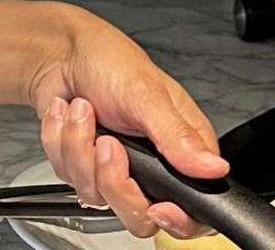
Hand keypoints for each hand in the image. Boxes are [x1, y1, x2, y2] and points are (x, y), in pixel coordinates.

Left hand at [26, 8, 224, 240]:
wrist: (60, 54)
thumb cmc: (109, 60)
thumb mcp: (146, 93)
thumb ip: (178, 136)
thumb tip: (214, 168)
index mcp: (182, 145)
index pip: (195, 207)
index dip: (179, 220)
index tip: (158, 206)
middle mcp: (152, 164)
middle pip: (140, 214)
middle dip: (113, 178)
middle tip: (106, 142)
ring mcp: (116, 168)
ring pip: (97, 196)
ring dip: (79, 149)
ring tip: (83, 111)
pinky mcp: (84, 167)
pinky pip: (69, 178)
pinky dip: (61, 144)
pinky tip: (67, 116)